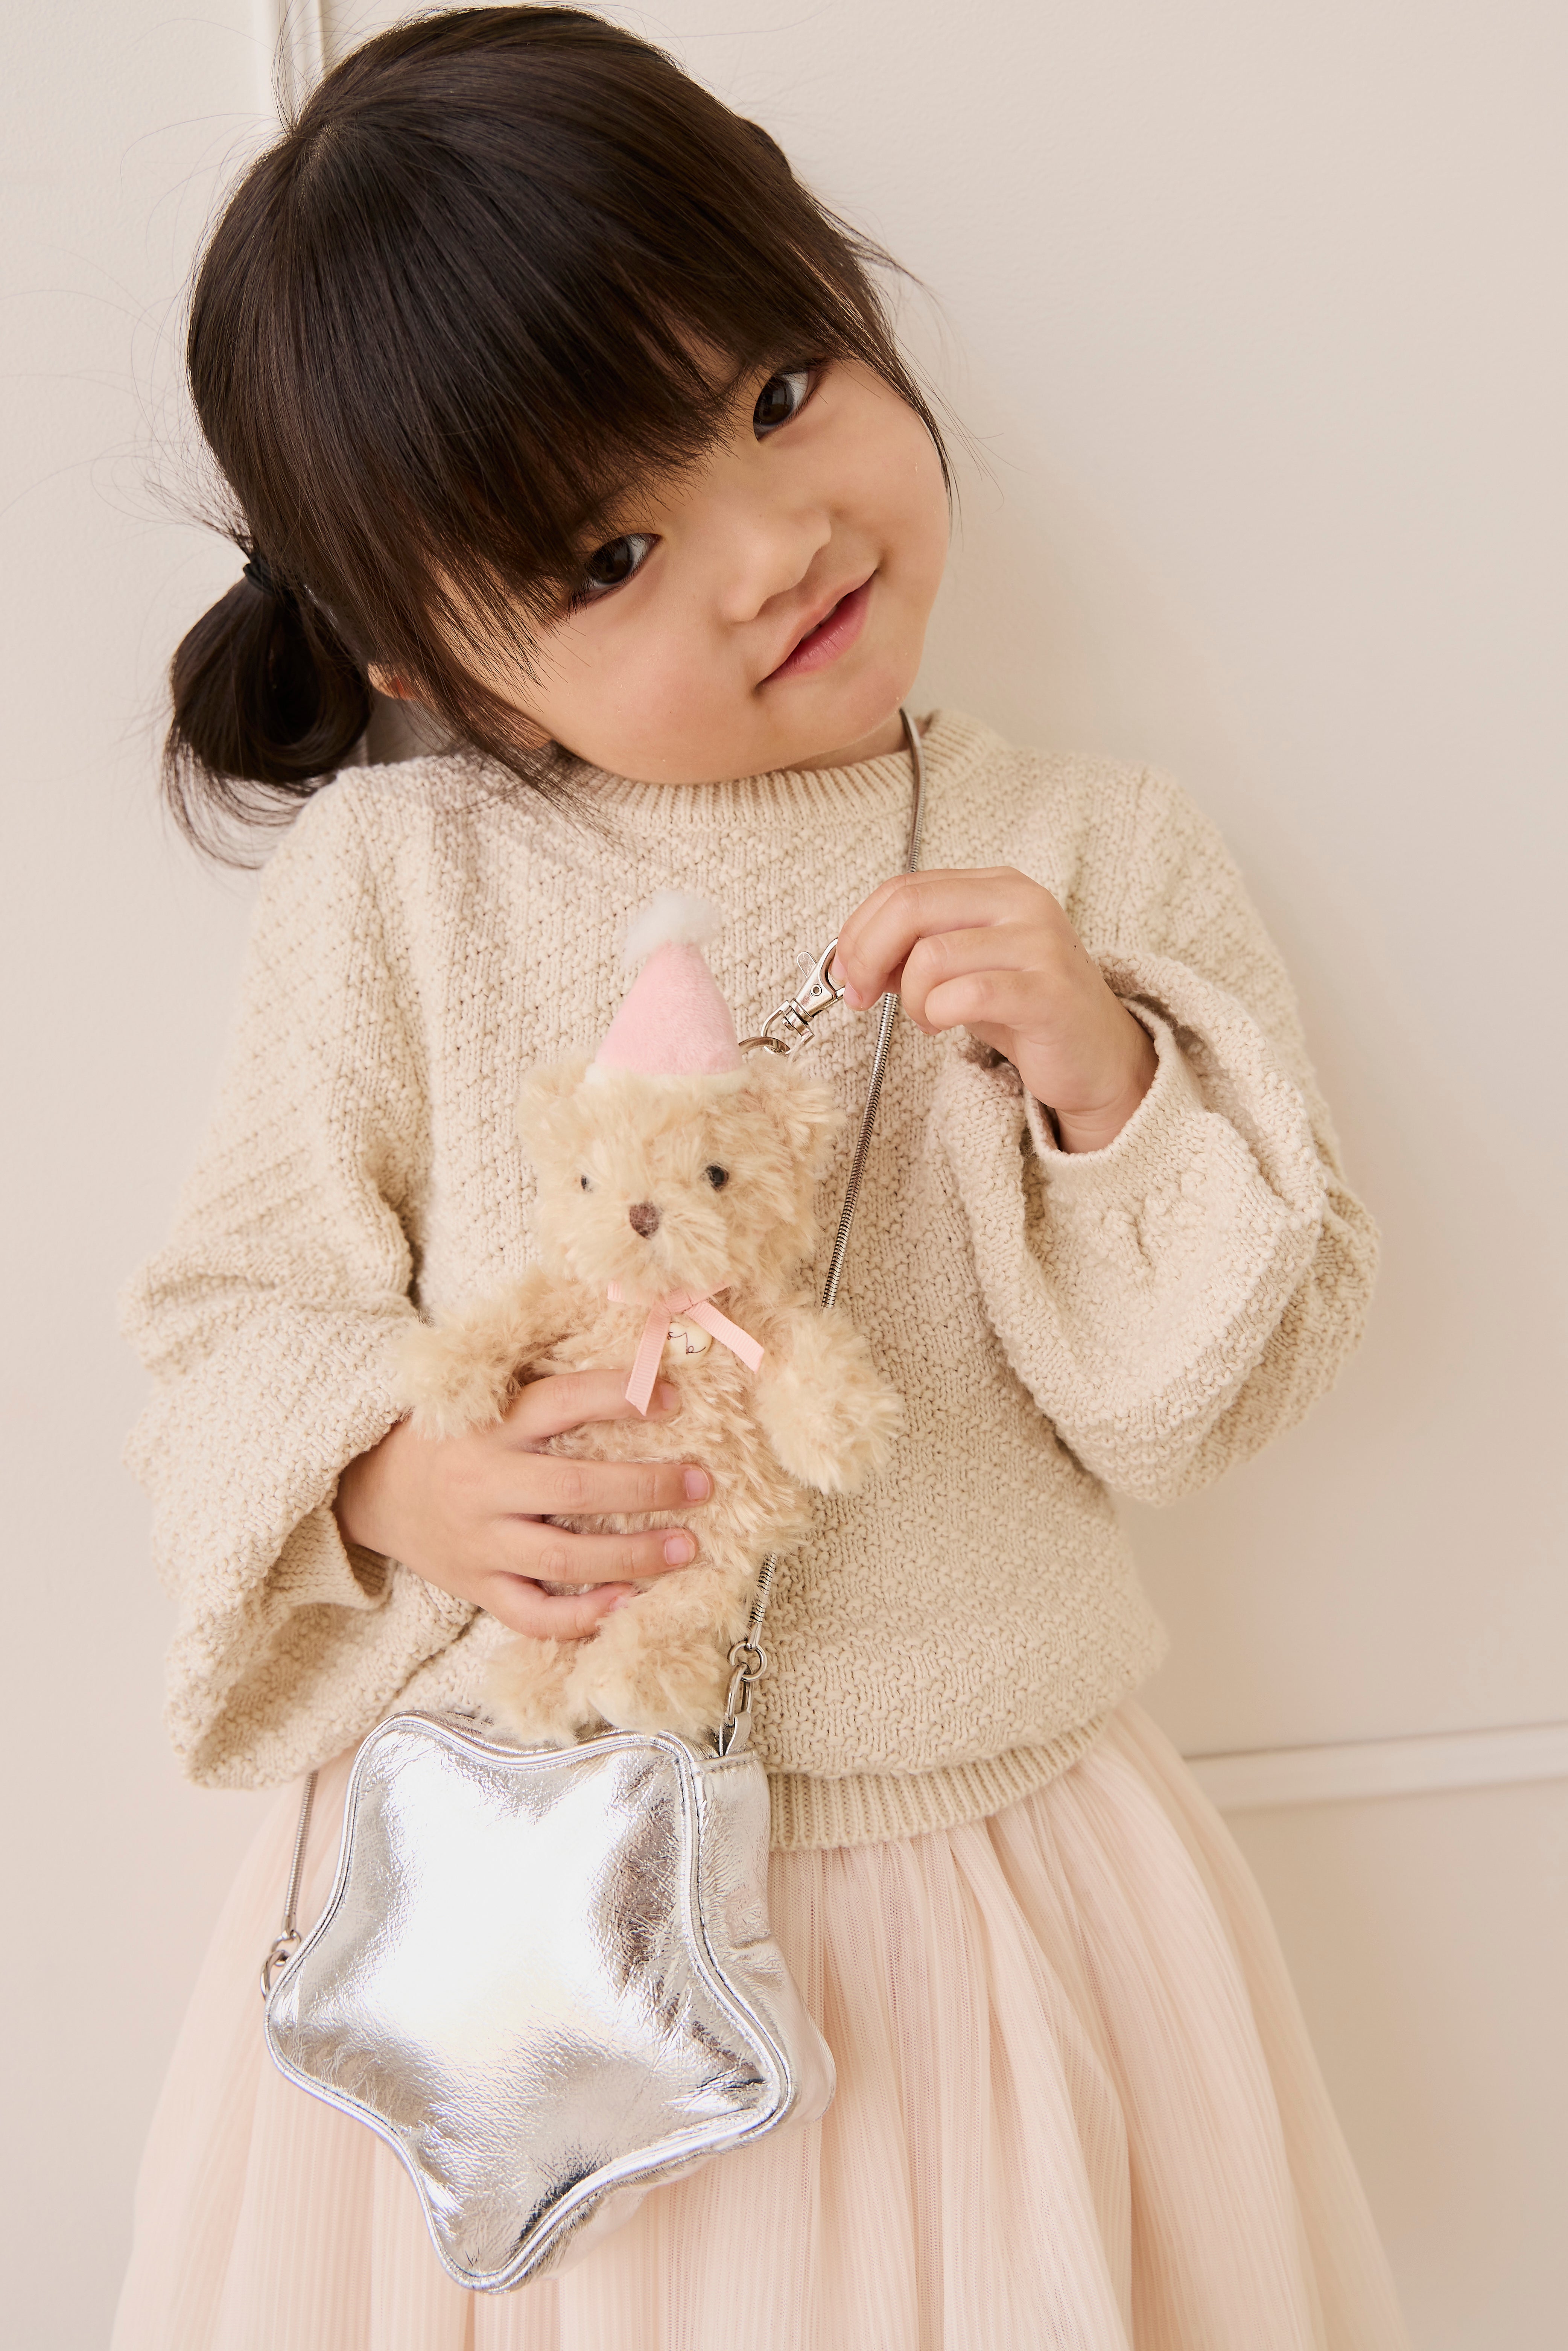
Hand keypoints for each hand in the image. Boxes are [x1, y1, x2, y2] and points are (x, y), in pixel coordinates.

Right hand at [334, 1369, 711, 1639]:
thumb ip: (549, 1393)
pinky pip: (534, 1614)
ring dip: (633, 1556)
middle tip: (700, 1484)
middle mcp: (484, 1484)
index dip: (620, 1397)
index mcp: (489, 1426)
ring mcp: (480, 1543)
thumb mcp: (485, 1401)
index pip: (561, 1403)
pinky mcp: (477, 1587)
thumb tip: (642, 1369)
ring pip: (564, 1559)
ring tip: (686, 1547)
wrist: (373, 1489)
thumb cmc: (451, 1439)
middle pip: (574, 1489)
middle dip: (646, 1488)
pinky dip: (584, 1616)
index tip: (674, 1399)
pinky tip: (629, 1602)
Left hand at [832, 867, 1156, 1151]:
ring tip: (928, 1017)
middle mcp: (1021, 902)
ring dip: (910, 998)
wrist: (1095, 1055)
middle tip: (860, 996)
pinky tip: (946, 1025)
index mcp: (996, 885)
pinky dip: (937, 1014)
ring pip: (931, 956)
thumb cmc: (1023, 1008)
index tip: (845, 972)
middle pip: (910, 907)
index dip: (858, 930)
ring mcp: (1039, 943)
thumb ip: (911, 953)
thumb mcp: (961, 969)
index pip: (904, 887)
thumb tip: (851, 959)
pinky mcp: (1048, 992)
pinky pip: (967, 995)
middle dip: (866, 957)